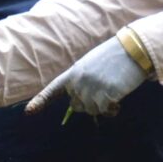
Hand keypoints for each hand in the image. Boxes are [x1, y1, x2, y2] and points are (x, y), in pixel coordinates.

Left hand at [27, 33, 148, 117]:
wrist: (133, 50)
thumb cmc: (114, 57)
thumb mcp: (92, 65)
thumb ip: (82, 81)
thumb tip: (80, 103)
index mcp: (73, 72)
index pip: (54, 88)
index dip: (41, 100)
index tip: (29, 111)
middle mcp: (79, 81)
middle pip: (77, 106)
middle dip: (89, 104)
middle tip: (104, 92)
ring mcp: (91, 88)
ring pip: (91, 110)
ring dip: (103, 107)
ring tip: (113, 93)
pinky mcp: (106, 94)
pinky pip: (104, 111)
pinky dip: (112, 110)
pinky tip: (119, 100)